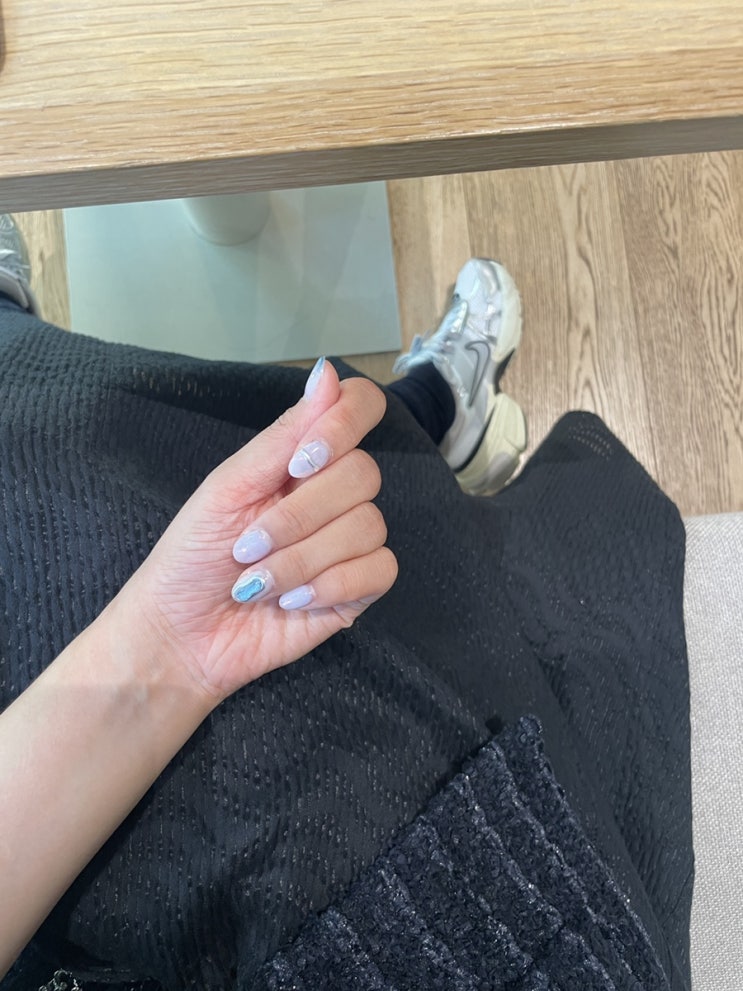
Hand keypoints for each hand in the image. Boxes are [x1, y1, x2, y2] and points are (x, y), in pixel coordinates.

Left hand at [112, 360, 397, 702]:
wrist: (182, 632)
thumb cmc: (194, 554)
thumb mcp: (230, 486)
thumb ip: (284, 434)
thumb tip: (328, 372)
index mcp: (303, 459)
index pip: (360, 409)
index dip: (344, 425)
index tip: (300, 462)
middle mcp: (334, 494)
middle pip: (364, 474)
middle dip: (299, 515)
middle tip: (249, 545)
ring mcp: (350, 542)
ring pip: (369, 526)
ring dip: (302, 558)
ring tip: (259, 580)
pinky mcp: (358, 589)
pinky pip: (379, 570)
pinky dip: (329, 585)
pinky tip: (292, 600)